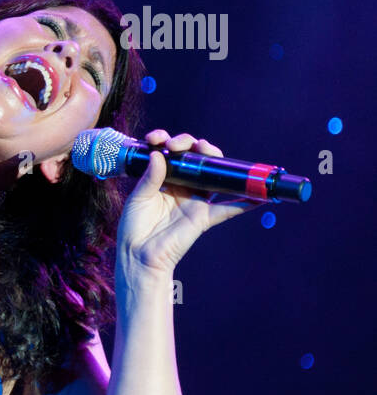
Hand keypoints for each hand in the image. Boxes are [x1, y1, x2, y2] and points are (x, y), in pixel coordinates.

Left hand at [116, 129, 264, 275]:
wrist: (138, 255)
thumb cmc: (134, 226)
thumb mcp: (138, 197)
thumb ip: (150, 177)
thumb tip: (158, 154)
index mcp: (164, 180)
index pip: (173, 154)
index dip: (169, 142)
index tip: (157, 139)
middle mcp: (183, 187)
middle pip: (197, 159)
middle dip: (191, 144)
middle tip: (178, 145)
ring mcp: (195, 200)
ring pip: (214, 176)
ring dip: (217, 160)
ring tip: (209, 151)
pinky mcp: (204, 217)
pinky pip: (229, 209)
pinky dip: (246, 202)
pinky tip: (259, 195)